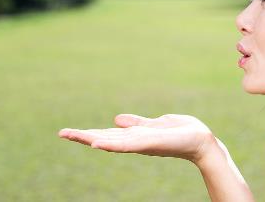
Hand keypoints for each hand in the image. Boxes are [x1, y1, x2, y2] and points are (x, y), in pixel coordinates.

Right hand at [58, 114, 216, 163]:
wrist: (201, 141)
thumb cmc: (182, 133)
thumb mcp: (156, 124)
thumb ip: (137, 123)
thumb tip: (116, 120)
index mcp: (135, 136)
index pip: (107, 135)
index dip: (89, 133)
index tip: (69, 132)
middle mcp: (135, 142)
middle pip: (105, 139)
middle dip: (83, 137)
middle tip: (62, 133)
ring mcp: (141, 144)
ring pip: (112, 142)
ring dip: (92, 139)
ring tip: (73, 136)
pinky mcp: (151, 143)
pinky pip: (129, 144)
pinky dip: (113, 144)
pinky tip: (98, 144)